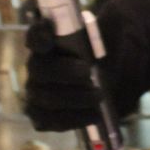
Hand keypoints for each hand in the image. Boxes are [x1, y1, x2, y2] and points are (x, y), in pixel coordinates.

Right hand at [23, 15, 104, 132]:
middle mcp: (37, 66)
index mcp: (49, 41)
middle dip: (64, 72)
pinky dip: (72, 119)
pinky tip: (93, 115)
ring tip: (99, 96)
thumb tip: (106, 36)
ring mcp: (37, 92)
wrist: (115, 78)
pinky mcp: (43, 115)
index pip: (35, 35)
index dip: (38, 34)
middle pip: (38, 69)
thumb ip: (110, 28)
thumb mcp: (114, 32)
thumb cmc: (106, 50)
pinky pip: (49, 121)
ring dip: (73, 99)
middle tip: (89, 73)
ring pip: (45, 98)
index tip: (49, 34)